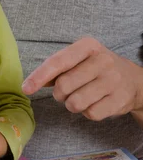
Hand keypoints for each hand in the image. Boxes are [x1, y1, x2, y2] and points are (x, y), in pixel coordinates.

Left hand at [22, 37, 142, 120]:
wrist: (133, 79)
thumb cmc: (96, 67)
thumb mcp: (78, 59)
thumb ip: (55, 69)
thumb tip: (31, 83)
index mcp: (88, 45)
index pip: (58, 62)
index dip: (39, 76)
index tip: (26, 88)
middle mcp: (102, 60)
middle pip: (64, 85)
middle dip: (59, 94)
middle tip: (66, 92)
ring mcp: (113, 80)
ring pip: (75, 102)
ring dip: (72, 104)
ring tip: (80, 97)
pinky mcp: (119, 100)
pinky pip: (90, 114)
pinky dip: (86, 112)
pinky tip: (94, 103)